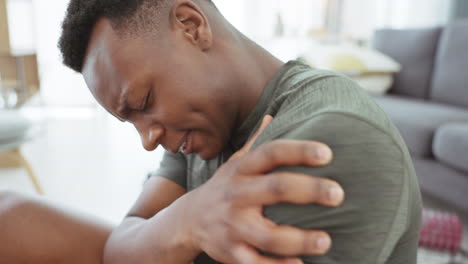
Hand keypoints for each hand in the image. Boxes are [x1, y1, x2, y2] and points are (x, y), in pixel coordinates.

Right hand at [186, 116, 344, 263]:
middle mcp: (236, 195)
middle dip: (309, 190)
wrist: (188, 220)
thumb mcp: (235, 163)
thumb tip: (273, 115)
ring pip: (268, 235)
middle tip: (338, 194)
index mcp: (241, 170)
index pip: (271, 153)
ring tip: (326, 240)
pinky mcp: (231, 253)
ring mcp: (233, 226)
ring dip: (299, 239)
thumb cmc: (223, 187)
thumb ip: (255, 143)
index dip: (298, 151)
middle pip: (275, 188)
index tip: (327, 154)